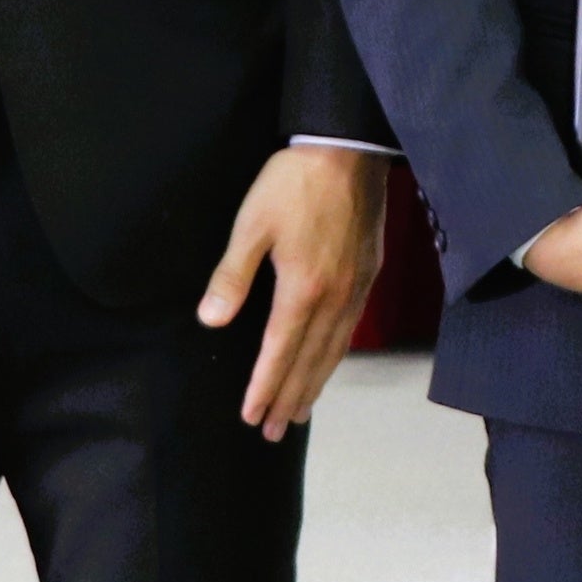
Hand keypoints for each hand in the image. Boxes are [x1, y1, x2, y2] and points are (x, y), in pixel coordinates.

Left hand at [197, 145, 393, 439]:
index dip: (265, 386)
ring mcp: (356, 289)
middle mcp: (335, 298)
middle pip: (310, 361)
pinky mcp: (369, 274)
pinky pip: (350, 331)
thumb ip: (232, 276)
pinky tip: (329, 362)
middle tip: (272, 432)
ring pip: (334, 350)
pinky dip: (335, 357)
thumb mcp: (252, 224)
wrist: (348, 150)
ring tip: (299, 412)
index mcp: (303, 289)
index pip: (280, 352)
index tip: (251, 416)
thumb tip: (212, 321)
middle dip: (289, 398)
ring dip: (314, 384)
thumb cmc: (293, 185)